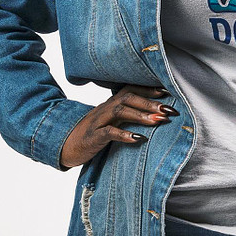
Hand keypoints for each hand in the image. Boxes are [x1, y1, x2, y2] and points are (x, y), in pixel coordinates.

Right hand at [59, 82, 179, 169]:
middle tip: (170, 109)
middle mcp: (105, 109)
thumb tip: (156, 116)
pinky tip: (138, 139)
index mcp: (111, 104)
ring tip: (159, 121)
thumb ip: (128, 116)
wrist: (66, 145)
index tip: (168, 91)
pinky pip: (109, 132)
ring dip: (141, 115)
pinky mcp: (93, 136)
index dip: (149, 89)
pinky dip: (124, 135)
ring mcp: (98, 121)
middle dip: (150, 102)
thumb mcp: (111, 122)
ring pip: (120, 111)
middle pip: (128, 97)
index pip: (131, 90)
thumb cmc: (93, 134)